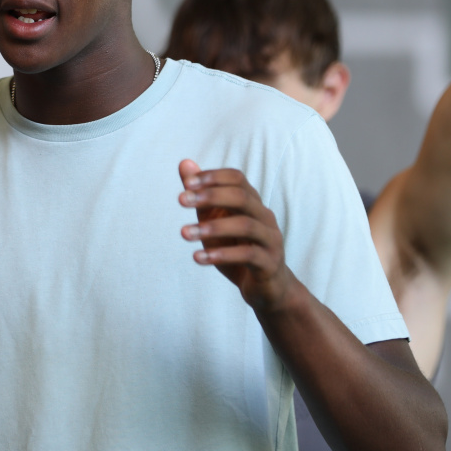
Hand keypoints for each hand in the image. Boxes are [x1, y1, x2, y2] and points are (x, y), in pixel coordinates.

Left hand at [178, 160, 291, 312]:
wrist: (267, 288)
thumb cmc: (237, 248)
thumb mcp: (215, 220)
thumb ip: (201, 195)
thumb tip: (183, 162)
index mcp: (252, 202)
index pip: (236, 178)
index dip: (212, 177)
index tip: (186, 184)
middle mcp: (264, 216)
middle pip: (242, 197)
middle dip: (210, 196)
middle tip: (180, 200)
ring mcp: (270, 240)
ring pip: (245, 225)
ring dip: (212, 228)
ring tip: (183, 233)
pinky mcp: (269, 263)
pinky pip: (247, 255)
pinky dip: (222, 255)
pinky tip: (198, 258)